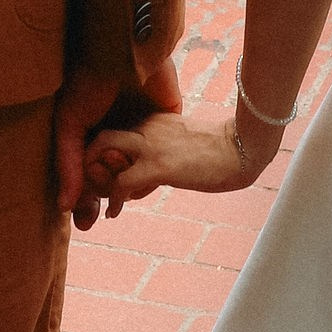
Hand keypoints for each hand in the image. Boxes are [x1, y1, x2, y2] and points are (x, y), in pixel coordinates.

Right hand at [55, 54, 180, 225]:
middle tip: (97, 209)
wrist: (123, 48)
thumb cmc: (88, 80)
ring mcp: (140, 131)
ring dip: (127, 191)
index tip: (85, 221)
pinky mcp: (165, 124)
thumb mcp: (69, 123)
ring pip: (135, 176)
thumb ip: (69, 164)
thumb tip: (65, 206)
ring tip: (117, 188)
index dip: (84, 200)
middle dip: (103, 199)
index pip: (87, 176)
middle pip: (110, 181)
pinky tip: (140, 185)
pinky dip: (150, 179)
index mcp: (91, 132)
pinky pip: (159, 164)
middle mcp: (115, 133)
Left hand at [86, 99, 278, 209]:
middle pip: (101, 134)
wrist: (241, 150)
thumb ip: (161, 150)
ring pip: (102, 150)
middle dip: (90, 158)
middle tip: (92, 186)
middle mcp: (146, 124)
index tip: (107, 175)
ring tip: (99, 199)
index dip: (104, 153)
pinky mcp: (158, 164)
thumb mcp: (182, 145)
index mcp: (152, 118)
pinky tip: (113, 213)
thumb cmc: (218, 151)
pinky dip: (112, 199)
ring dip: (95, 176)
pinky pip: (121, 182)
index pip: (114, 129)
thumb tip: (148, 174)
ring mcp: (150, 142)